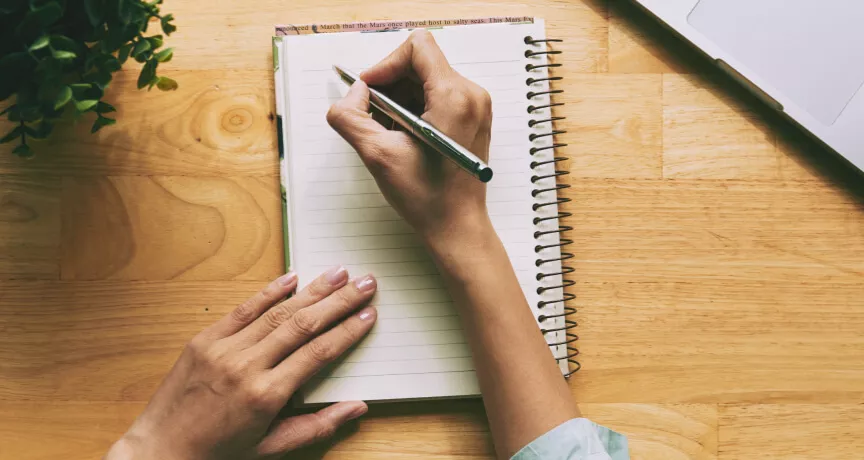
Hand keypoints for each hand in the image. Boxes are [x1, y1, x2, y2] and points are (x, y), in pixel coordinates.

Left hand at [105, 267, 377, 459]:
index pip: (319, 353)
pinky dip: (268, 292)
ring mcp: (223, 349)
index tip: (369, 315)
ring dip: (312, 290)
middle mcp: (246, 367)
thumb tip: (358, 408)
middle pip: (303, 325)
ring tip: (339, 273)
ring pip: (277, 312)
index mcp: (267, 396)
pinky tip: (292, 277)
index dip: (348, 331)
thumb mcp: (272, 447)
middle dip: (339, 302)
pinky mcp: (204, 340)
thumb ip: (318, 426)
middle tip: (366, 283)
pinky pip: (242, 310)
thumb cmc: (219, 453)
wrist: (161, 450)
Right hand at [326, 29, 493, 244]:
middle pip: (420, 63)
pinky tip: (402, 136)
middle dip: (390, 86)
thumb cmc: (428, 199)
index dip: (385, 65)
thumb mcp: (377, 155)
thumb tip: (354, 93)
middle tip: (374, 116)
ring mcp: (475, 107)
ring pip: (426, 80)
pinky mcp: (472, 118)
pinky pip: (437, 96)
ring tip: (388, 132)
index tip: (370, 90)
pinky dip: (414, 109)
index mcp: (455, 97)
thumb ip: (350, 117)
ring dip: (399, 99)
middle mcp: (471, 96)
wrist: (457, 227)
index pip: (417, 48)